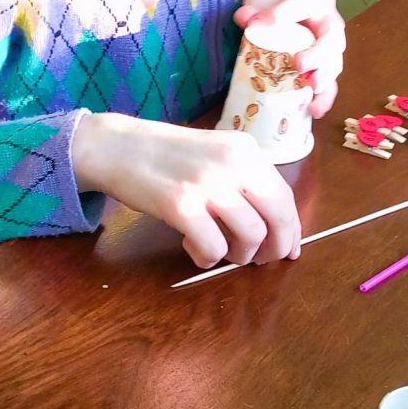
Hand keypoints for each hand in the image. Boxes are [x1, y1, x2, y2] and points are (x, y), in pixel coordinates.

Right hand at [73, 113, 300, 267]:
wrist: (116, 147)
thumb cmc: (165, 156)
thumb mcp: (215, 154)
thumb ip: (244, 181)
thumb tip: (275, 226)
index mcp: (246, 150)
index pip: (285, 196)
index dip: (291, 230)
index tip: (289, 250)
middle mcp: (233, 163)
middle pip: (277, 218)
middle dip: (274, 248)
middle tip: (260, 261)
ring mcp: (208, 184)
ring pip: (250, 237)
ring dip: (239, 255)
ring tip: (220, 251)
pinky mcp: (181, 205)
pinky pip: (213, 248)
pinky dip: (208, 258)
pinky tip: (193, 249)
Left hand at [234, 0, 345, 118]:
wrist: (276, 21)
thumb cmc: (271, 8)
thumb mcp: (259, 1)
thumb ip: (252, 8)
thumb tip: (245, 18)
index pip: (307, 0)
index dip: (288, 11)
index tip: (263, 22)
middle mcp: (329, 24)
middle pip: (332, 38)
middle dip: (318, 53)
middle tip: (299, 65)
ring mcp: (330, 50)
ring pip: (335, 63)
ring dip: (325, 78)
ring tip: (313, 89)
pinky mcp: (324, 72)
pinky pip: (330, 86)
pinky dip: (324, 99)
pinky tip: (314, 110)